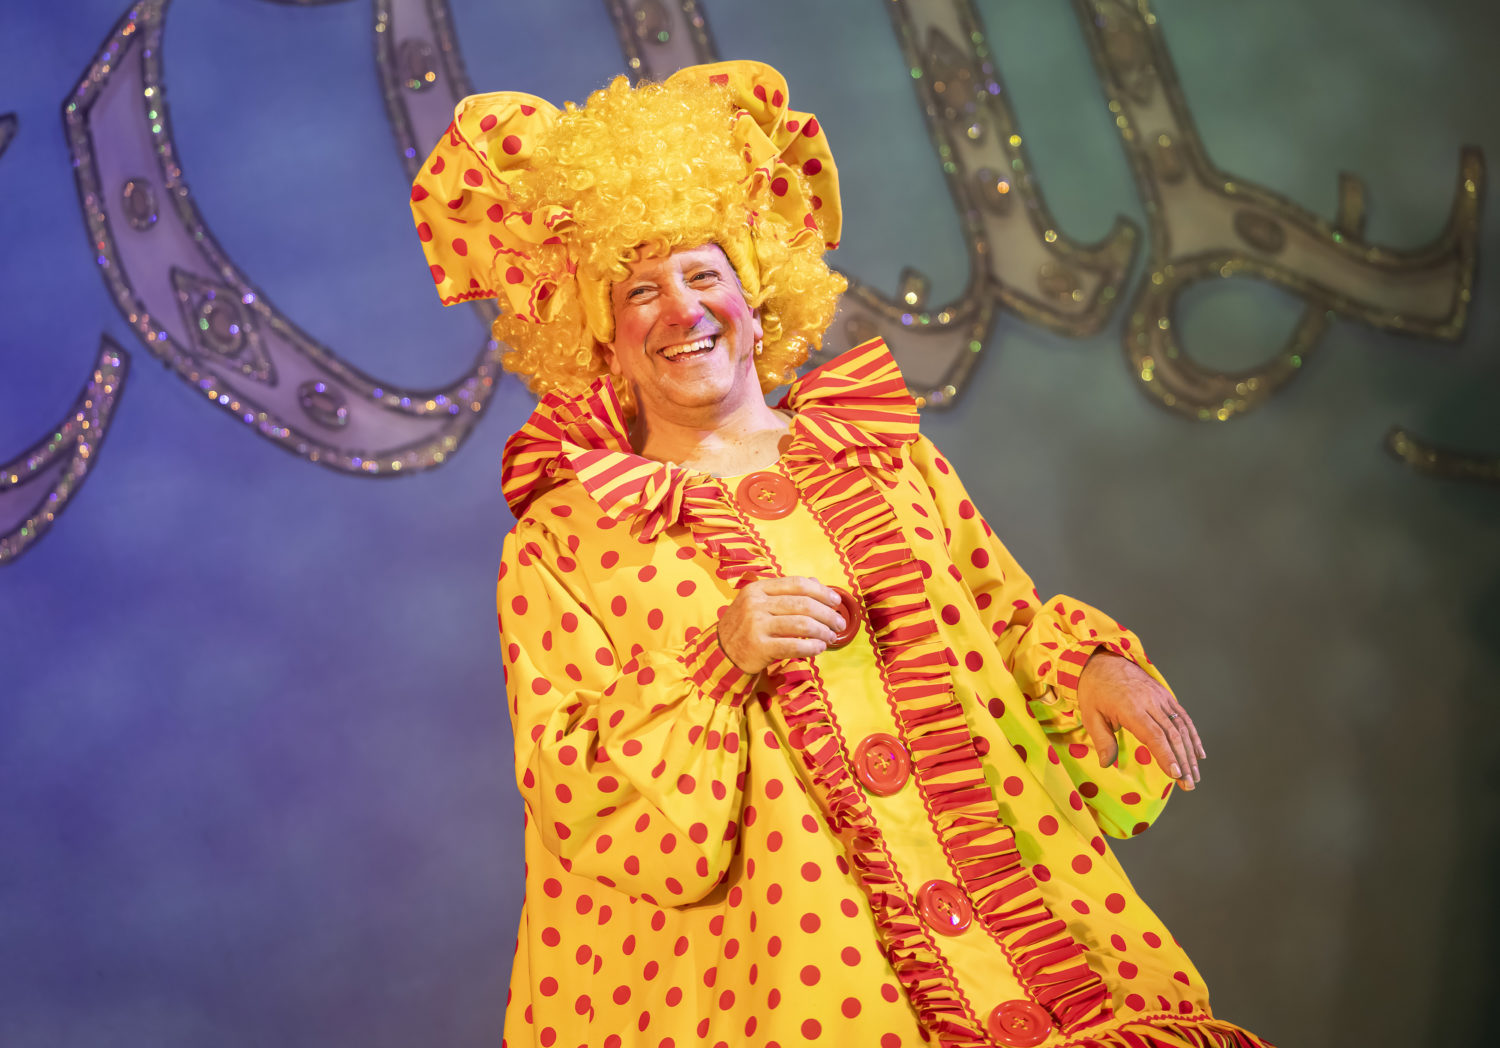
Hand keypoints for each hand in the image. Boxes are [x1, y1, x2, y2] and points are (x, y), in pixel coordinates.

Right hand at [717, 576, 845, 673]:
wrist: (721, 651)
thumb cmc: (745, 625)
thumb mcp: (759, 602)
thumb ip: (786, 592)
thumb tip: (817, 582)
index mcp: (758, 588)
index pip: (797, 584)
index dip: (821, 591)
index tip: (836, 601)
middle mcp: (756, 603)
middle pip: (803, 604)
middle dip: (827, 613)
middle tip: (839, 622)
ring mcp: (756, 625)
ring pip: (801, 624)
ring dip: (822, 631)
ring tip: (832, 637)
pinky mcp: (758, 647)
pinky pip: (792, 645)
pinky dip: (811, 647)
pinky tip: (819, 648)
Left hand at [1077, 652, 1204, 789]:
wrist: (1101, 660)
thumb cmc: (1094, 691)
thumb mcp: (1090, 716)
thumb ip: (1102, 740)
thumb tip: (1106, 764)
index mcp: (1131, 708)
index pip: (1154, 736)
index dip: (1167, 756)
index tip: (1176, 775)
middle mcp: (1150, 702)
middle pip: (1172, 735)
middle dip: (1183, 762)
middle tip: (1189, 785)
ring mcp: (1160, 697)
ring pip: (1181, 727)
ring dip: (1190, 753)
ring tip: (1195, 776)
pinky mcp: (1165, 695)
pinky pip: (1183, 716)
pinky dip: (1193, 735)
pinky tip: (1198, 754)